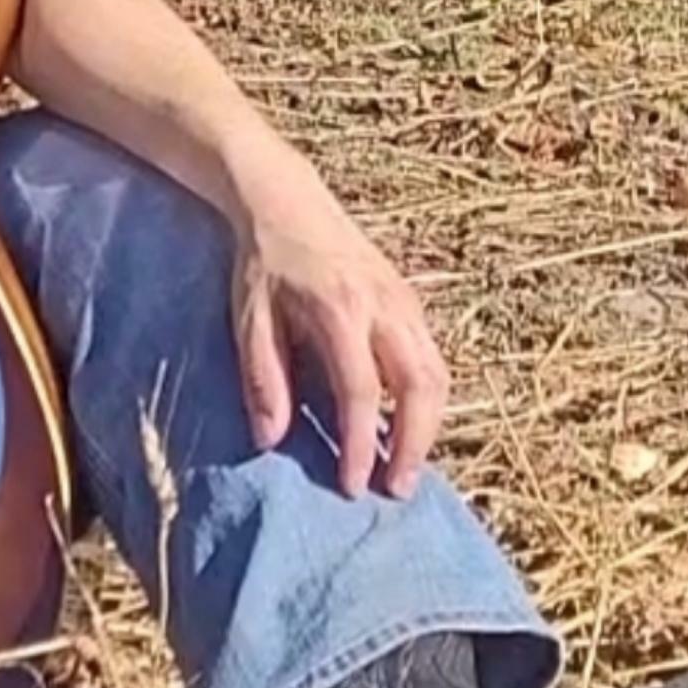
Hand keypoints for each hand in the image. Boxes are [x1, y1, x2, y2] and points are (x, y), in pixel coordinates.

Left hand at [229, 161, 450, 499]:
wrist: (286, 199)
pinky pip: (434, 357)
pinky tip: (410, 424)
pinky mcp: (411, 299)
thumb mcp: (250, 317)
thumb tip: (270, 439)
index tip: (353, 485)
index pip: (361, 393)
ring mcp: (404, 300)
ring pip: (438, 374)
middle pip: (419, 387)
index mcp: (339, 311)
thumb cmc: (263, 262)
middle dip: (414, 444)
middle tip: (397, 489)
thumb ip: (262, 377)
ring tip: (408, 466)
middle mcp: (382, 306)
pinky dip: (430, 398)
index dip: (361, 444)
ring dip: (430, 426)